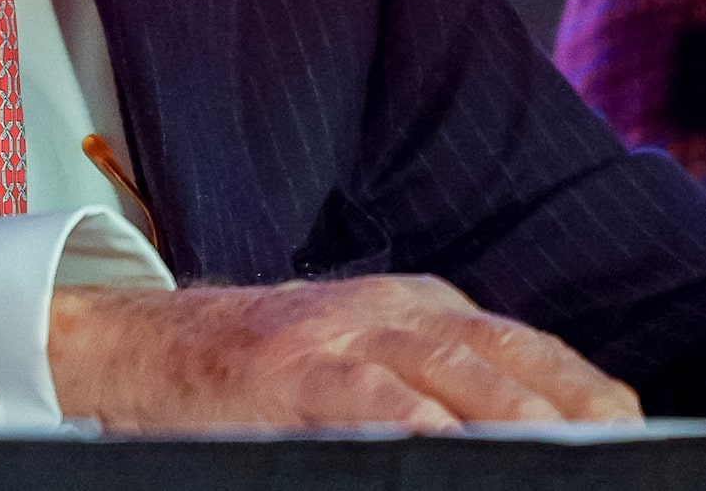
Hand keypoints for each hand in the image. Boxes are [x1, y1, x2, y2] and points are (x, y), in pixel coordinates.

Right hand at [48, 275, 643, 432]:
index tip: (622, 432)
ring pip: (451, 370)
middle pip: (504, 356)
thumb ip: (435, 379)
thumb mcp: (357, 354)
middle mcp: (384, 309)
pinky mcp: (290, 371)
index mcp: (412, 306)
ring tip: (559, 452)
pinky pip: (372, 397)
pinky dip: (417, 421)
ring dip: (513, 418)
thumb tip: (533, 430)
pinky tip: (446, 443)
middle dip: (569, 408)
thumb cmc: (254, 373)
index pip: (525, 347)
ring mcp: (336, 336)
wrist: (134, 347)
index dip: (584, 394)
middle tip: (614, 444)